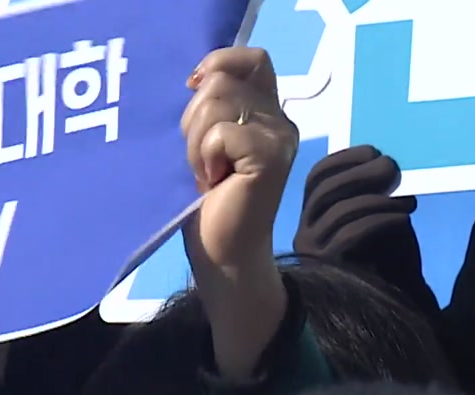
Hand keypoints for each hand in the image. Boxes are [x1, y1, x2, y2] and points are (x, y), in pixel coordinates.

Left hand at [180, 47, 295, 379]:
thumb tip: (197, 78)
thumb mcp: (204, 146)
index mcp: (267, 113)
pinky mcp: (270, 157)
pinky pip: (221, 133)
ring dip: (196, 143)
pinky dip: (205, 156)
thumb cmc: (208, 205)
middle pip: (220, 83)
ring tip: (208, 173)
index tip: (194, 92)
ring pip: (216, 104)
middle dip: (193, 122)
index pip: (252, 59)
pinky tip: (213, 182)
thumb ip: (210, 110)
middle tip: (202, 161)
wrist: (222, 254)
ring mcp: (279, 137)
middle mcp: (280, 120)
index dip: (220, 64)